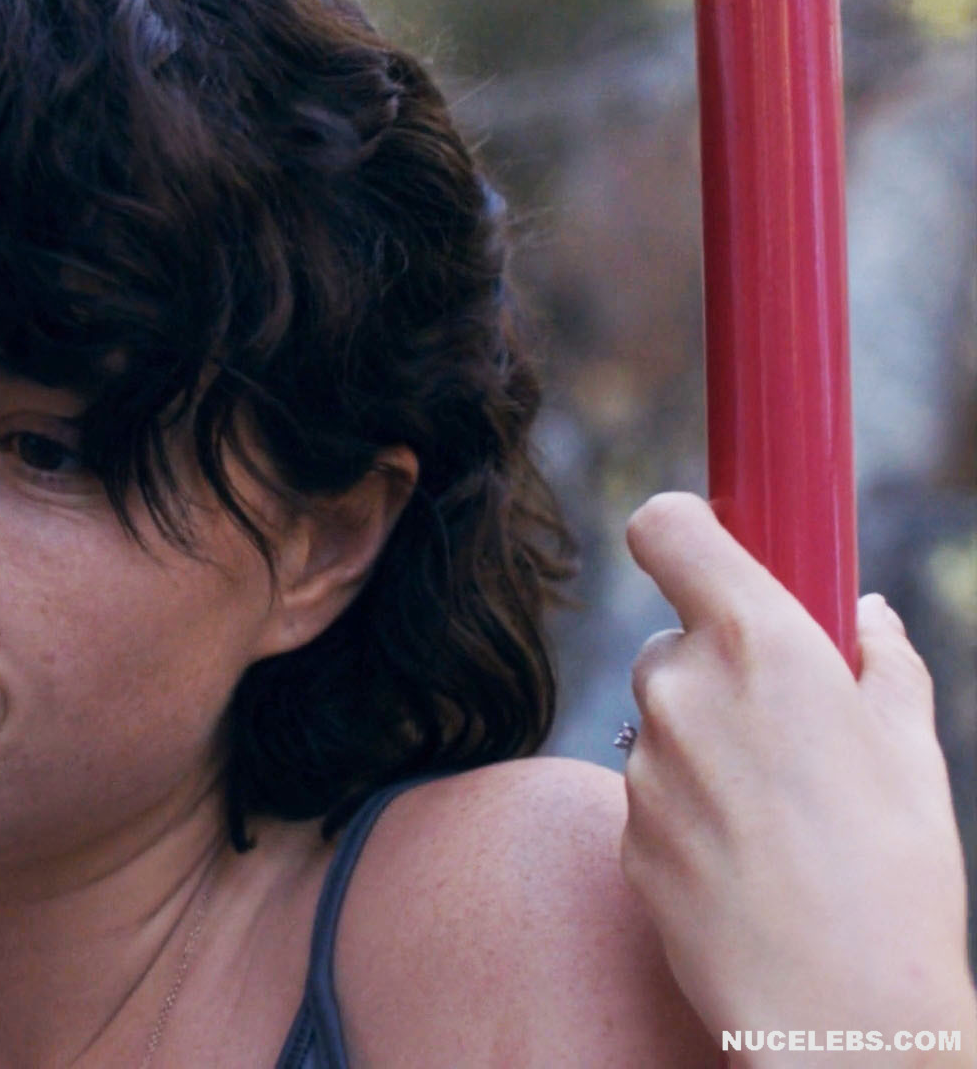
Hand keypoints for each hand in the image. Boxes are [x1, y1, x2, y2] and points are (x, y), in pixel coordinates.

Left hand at [619, 492, 974, 1059]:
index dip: (680, 529)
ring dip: (701, 739)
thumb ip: (879, 662)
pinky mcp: (623, 827)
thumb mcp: (911, 748)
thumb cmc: (894, 870)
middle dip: (716, 666)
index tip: (703, 545)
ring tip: (779, 808)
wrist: (836, 1005)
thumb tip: (863, 616)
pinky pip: (650, 789)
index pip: (667, 530)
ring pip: (660, 719)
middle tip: (785, 724)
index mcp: (758, 643)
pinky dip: (686, 804)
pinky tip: (746, 855)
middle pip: (670, 639)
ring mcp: (643, 761)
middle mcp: (683, 688)